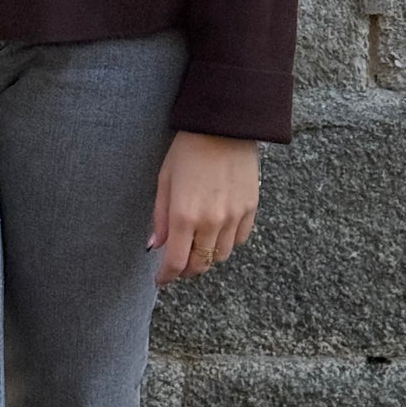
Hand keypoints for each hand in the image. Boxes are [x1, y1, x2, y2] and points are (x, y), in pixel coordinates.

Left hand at [146, 131, 259, 284]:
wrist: (224, 126)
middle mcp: (211, 222)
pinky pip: (239, 240)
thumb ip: (160, 216)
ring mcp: (233, 217)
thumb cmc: (188, 149)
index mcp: (184, 215)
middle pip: (200, 265)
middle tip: (178, 264)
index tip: (161, 280)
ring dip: (207, 257)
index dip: (167, 277)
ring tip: (198, 245)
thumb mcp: (165, 179)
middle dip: (186, 269)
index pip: (176, 262)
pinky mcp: (250, 209)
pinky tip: (218, 231)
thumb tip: (155, 246)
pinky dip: (227, 242)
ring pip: (221, 257)